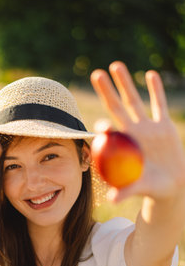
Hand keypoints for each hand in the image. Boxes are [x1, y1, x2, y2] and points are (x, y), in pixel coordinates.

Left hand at [90, 61, 184, 202]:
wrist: (169, 184)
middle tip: (96, 74)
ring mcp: (146, 126)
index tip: (102, 123)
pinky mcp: (163, 125)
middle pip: (116, 107)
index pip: (110, 132)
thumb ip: (126, 191)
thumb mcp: (139, 188)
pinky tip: (150, 75)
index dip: (105, 126)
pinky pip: (158, 105)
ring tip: (116, 65)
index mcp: (122, 146)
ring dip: (126, 83)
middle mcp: (131, 132)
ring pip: (134, 100)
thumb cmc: (149, 188)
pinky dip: (156, 90)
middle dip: (106, 91)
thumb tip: (112, 200)